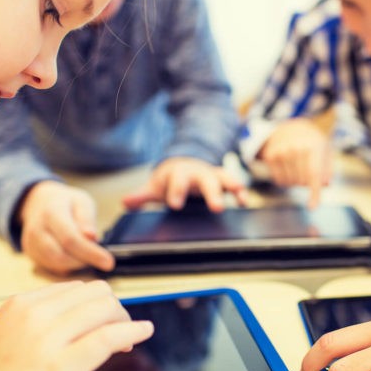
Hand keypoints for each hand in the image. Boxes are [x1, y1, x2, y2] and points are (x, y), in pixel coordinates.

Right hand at [0, 281, 153, 370]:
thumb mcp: (8, 341)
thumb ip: (40, 327)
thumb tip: (80, 323)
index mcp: (19, 306)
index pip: (74, 288)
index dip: (95, 304)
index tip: (103, 320)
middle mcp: (34, 315)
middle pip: (95, 293)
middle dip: (113, 310)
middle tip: (118, 330)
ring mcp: (49, 338)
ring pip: (106, 309)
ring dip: (124, 321)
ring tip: (126, 340)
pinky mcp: (64, 365)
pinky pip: (110, 336)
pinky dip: (133, 330)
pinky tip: (143, 332)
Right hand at [18, 180, 113, 273]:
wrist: (39, 202)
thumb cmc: (66, 202)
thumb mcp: (82, 202)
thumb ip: (86, 219)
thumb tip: (92, 237)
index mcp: (51, 213)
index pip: (70, 239)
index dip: (90, 253)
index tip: (109, 263)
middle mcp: (37, 230)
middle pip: (61, 256)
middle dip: (84, 261)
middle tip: (100, 257)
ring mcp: (30, 243)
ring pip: (55, 265)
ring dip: (76, 265)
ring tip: (88, 254)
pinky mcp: (31, 253)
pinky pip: (51, 267)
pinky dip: (67, 267)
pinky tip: (76, 257)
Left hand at [121, 157, 247, 212]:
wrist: (185, 162)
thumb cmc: (170, 179)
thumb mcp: (156, 186)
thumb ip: (142, 196)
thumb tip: (125, 203)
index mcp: (179, 174)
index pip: (177, 181)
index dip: (177, 192)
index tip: (176, 205)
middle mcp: (198, 172)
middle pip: (206, 180)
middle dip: (212, 193)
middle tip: (217, 208)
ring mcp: (212, 175)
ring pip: (224, 178)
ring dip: (233, 187)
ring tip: (240, 196)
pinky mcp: (224, 180)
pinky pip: (235, 184)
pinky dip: (241, 192)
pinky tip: (245, 202)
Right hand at [258, 118, 332, 207]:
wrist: (290, 128)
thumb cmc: (311, 143)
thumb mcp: (325, 151)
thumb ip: (328, 168)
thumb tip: (324, 184)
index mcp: (313, 146)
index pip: (314, 174)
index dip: (314, 192)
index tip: (312, 207)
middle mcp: (296, 148)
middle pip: (302, 182)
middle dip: (306, 182)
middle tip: (306, 169)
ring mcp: (282, 151)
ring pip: (290, 183)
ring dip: (295, 181)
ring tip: (297, 167)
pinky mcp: (270, 156)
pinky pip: (279, 181)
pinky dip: (285, 180)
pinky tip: (287, 169)